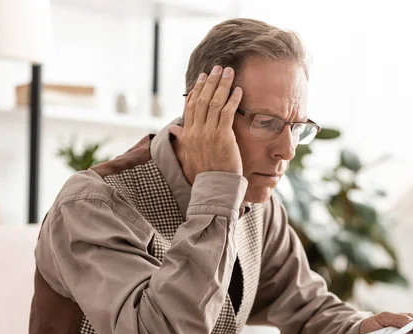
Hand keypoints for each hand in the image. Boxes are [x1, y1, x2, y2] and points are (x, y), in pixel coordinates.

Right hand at [169, 65, 242, 183]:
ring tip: (229, 72)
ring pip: (214, 102)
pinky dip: (232, 100)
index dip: (197, 90)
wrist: (215, 186)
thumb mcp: (190, 154)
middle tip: (218, 68)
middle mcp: (195, 131)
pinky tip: (238, 90)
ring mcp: (208, 133)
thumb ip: (183, 138)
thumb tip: (174, 129)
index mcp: (188, 134)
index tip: (203, 78)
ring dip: (222, 85)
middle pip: (201, 100)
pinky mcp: (222, 136)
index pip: (190, 106)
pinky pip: (227, 113)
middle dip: (211, 82)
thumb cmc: (206, 171)